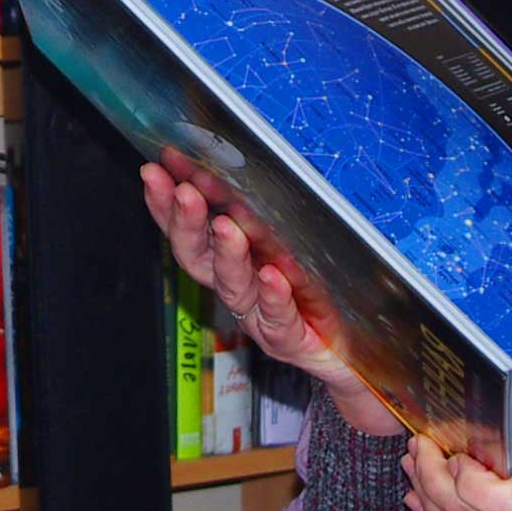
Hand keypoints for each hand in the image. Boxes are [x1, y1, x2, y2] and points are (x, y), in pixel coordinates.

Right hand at [138, 161, 398, 436]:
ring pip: (234, 287)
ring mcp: (261, 317)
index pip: (188, 230)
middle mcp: (238, 288)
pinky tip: (273, 276)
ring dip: (227, 255)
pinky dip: (274, 298)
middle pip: (198, 257)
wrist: (355, 351)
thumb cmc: (320, 290)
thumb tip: (248, 159)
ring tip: (227, 227)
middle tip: (184, 193)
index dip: (166, 204)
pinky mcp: (292, 340)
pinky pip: (279, 320)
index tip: (156, 170)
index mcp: (233, 259)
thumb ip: (267, 211)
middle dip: (186, 223)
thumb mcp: (292, 240)